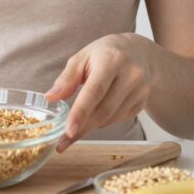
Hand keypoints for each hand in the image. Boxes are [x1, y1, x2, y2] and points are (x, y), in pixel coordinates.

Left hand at [45, 33, 151, 153]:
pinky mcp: (143, 101)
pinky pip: (120, 119)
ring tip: (79, 121)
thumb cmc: (105, 54)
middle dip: (82, 128)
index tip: (68, 131)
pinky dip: (105, 121)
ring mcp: (140, 89)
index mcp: (111, 60)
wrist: (138, 52)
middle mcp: (130, 75)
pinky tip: (99, 111)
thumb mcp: (83, 58)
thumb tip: (50, 98)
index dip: (81, 113)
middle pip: (104, 110)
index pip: (95, 91)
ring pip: (111, 118)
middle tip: (64, 141)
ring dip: (92, 125)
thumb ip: (67, 78)